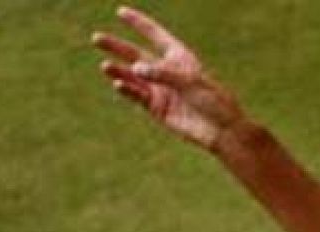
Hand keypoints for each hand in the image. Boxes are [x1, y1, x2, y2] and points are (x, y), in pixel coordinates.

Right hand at [92, 6, 244, 150]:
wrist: (222, 131)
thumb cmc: (214, 101)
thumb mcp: (190, 83)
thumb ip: (163, 73)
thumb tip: (134, 68)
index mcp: (180, 58)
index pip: (156, 35)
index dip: (139, 23)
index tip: (121, 11)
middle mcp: (167, 72)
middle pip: (136, 54)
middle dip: (117, 46)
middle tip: (97, 38)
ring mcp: (161, 90)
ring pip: (133, 76)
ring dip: (118, 71)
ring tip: (105, 65)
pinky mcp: (157, 109)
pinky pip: (138, 96)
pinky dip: (128, 90)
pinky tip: (118, 84)